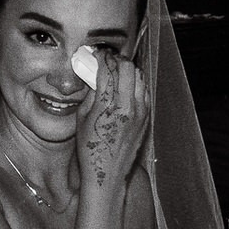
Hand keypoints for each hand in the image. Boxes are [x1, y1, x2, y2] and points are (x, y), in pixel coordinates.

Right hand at [76, 51, 150, 195]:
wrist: (107, 174)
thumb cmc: (90, 149)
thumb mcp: (82, 119)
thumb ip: (91, 94)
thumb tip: (95, 76)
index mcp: (107, 106)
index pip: (108, 69)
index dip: (102, 57)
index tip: (97, 54)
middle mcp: (127, 106)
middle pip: (127, 68)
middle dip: (117, 59)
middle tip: (108, 59)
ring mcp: (140, 112)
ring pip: (139, 77)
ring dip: (128, 70)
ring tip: (117, 71)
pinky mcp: (146, 118)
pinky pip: (144, 92)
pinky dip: (135, 84)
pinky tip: (126, 87)